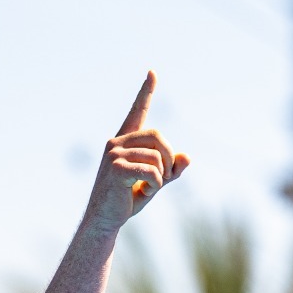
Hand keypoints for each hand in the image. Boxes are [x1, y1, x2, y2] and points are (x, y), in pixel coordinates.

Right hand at [86, 71, 189, 232]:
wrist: (104, 220)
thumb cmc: (126, 200)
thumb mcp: (154, 183)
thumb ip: (171, 169)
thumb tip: (187, 157)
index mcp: (124, 141)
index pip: (138, 111)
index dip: (146, 92)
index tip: (153, 72)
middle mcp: (116, 142)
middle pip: (159, 137)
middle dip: (169, 159)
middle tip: (162, 179)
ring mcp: (114, 154)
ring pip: (157, 157)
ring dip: (161, 178)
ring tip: (147, 189)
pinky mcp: (116, 168)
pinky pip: (151, 171)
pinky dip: (155, 185)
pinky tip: (143, 193)